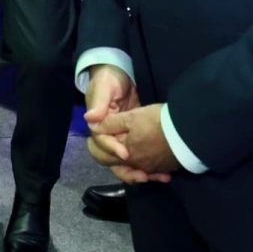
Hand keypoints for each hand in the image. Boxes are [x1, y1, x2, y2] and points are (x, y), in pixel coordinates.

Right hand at [83, 67, 170, 184]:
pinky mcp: (132, 140)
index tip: (125, 154)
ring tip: (154, 177)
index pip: (101, 143)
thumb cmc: (108, 79)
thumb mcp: (104, 87)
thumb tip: (90, 119)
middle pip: (111, 160)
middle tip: (143, 175)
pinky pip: (137, 159)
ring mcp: (120, 139)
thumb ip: (99, 102)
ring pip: (124, 164)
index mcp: (97, 126)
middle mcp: (107, 136)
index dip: (112, 149)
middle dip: (126, 168)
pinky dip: (147, 167)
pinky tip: (161, 173)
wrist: (119, 74)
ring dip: (138, 173)